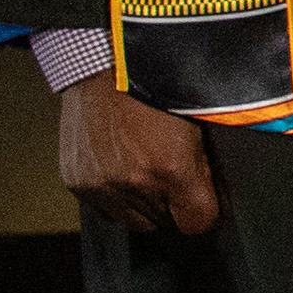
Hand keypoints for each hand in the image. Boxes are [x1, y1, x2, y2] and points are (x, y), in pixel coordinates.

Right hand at [54, 78, 217, 234]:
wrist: (104, 68)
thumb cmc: (159, 89)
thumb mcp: (197, 125)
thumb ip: (204, 168)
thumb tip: (215, 200)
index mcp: (169, 168)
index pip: (197, 222)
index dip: (204, 212)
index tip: (204, 200)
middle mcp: (132, 182)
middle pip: (164, 223)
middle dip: (173, 205)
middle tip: (173, 177)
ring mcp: (100, 184)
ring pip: (134, 222)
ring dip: (145, 205)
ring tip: (147, 171)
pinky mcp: (77, 182)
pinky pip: (104, 210)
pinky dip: (117, 197)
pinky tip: (123, 171)